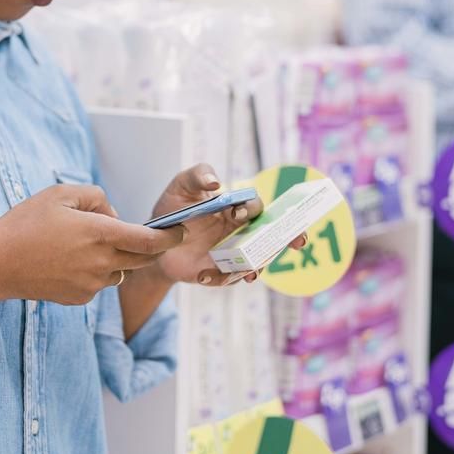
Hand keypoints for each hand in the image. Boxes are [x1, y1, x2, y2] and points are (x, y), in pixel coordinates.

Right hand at [0, 184, 185, 305]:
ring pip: (120, 270)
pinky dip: (95, 271)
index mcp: (100, 234)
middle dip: (147, 246)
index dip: (170, 237)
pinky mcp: (80, 298)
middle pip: (142, 258)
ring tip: (84, 244)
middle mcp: (101, 262)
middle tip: (142, 234)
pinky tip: (69, 261)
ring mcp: (91, 284)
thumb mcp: (61, 194)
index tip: (181, 231)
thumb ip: (96, 197)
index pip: (150, 240)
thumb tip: (115, 216)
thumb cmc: (27, 223)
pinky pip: (100, 283)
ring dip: (117, 258)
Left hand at [149, 163, 306, 287]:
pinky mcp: (220, 272)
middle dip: (289, 237)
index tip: (238, 214)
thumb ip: (199, 175)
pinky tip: (203, 275)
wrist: (154, 240)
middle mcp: (240, 231)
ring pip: (257, 261)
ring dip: (256, 266)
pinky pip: (229, 278)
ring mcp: (233, 253)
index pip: (257, 207)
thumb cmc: (173, 206)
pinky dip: (220, 278)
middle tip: (299, 241)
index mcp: (236, 207)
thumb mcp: (182, 185)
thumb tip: (216, 182)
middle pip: (271, 235)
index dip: (254, 210)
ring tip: (246, 272)